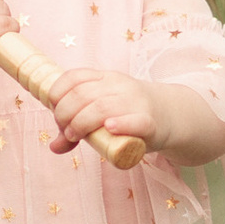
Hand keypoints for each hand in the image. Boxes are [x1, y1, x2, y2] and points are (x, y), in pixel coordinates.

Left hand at [42, 65, 160, 156]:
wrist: (170, 115)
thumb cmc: (129, 115)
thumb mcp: (102, 114)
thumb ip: (78, 127)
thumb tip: (55, 146)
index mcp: (105, 78)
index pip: (74, 77)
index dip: (57, 93)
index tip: (55, 110)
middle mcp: (119, 85)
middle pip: (82, 95)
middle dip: (64, 114)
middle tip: (66, 131)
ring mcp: (135, 102)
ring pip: (101, 107)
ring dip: (81, 123)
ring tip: (75, 136)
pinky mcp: (150, 122)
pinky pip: (135, 120)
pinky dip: (120, 124)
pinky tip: (109, 128)